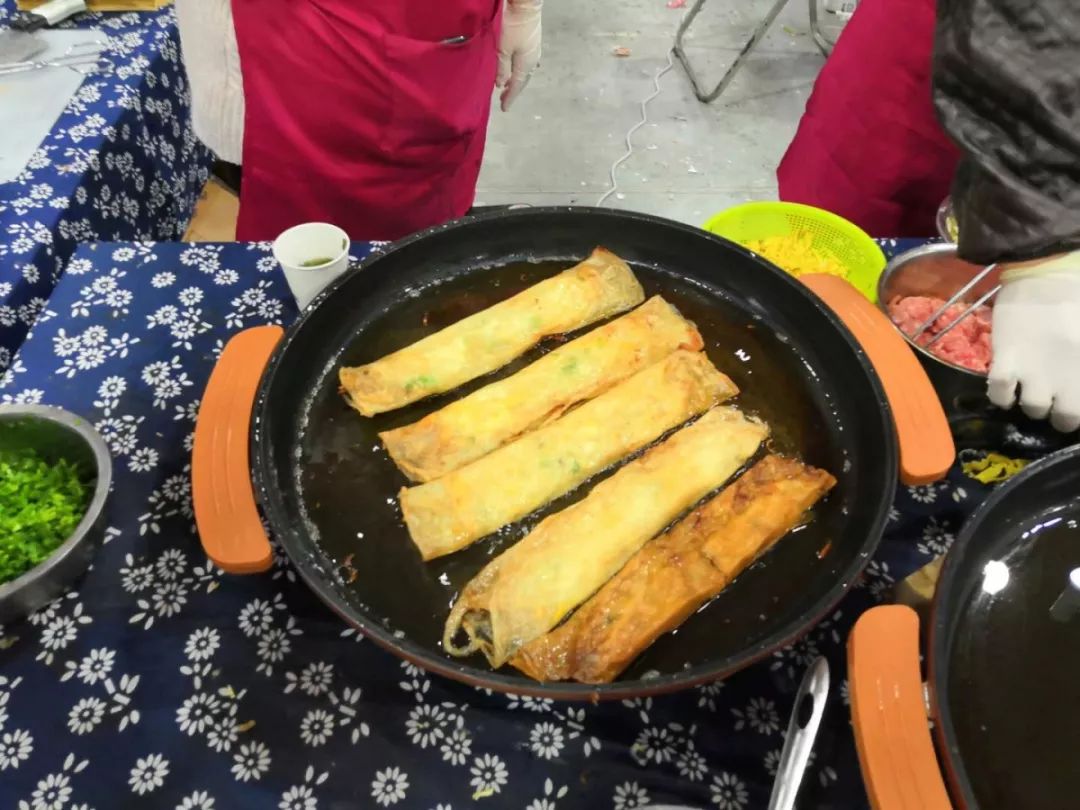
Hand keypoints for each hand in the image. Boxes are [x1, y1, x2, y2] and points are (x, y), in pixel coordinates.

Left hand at [497, 0, 541, 110]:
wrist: (526, 5)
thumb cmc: (512, 27)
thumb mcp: (502, 49)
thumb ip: (501, 68)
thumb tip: (501, 85)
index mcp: (525, 65)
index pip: (517, 86)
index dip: (510, 98)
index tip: (504, 109)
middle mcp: (532, 61)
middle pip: (523, 80)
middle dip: (513, 90)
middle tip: (503, 99)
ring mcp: (534, 51)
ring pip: (525, 71)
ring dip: (516, 79)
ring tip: (507, 86)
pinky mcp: (533, 42)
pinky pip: (526, 62)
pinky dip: (519, 70)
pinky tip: (516, 69)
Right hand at [987, 253, 1079, 431]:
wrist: (1045, 277)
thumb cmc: (1078, 301)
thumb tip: (1077, 377)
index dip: (1076, 412)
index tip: (1071, 402)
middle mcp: (1063, 381)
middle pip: (1061, 419)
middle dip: (1058, 414)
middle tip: (1052, 398)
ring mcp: (1033, 374)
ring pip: (1032, 409)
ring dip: (1031, 402)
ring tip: (1027, 388)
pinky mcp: (1005, 363)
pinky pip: (999, 394)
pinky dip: (1001, 395)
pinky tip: (1005, 386)